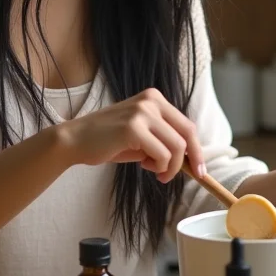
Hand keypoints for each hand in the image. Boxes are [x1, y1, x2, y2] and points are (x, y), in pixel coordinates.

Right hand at [55, 88, 205, 182]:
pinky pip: (162, 155)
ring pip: (176, 147)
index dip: (197, 149)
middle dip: (193, 158)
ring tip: (154, 171)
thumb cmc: (109, 141)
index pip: (187, 124)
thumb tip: (192, 159)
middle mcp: (151, 101)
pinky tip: (144, 166)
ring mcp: (142, 112)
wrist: (75, 140)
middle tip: (194, 176)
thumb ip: (164, 139)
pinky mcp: (133, 128)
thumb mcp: (142, 135)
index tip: (200, 169)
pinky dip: (159, 167)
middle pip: (188, 133)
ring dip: (170, 167)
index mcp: (154, 98)